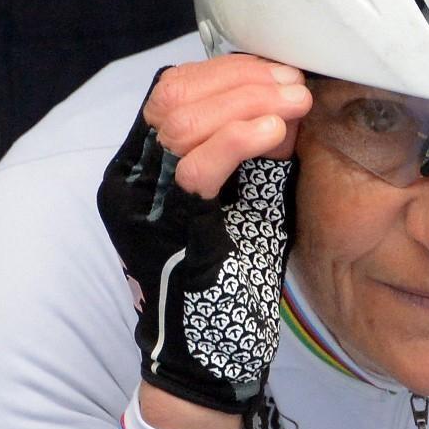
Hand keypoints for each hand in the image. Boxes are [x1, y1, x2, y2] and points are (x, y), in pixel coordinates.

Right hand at [97, 55, 310, 414]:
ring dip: (248, 101)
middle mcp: (134, 177)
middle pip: (173, 95)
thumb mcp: (250, 195)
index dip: (229, 72)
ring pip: (179, 121)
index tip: (282, 75)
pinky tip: (276, 130)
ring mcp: (144, 203)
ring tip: (294, 104)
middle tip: (295, 88)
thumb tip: (290, 97)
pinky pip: (196, 168)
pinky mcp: (168, 229)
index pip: (174, 89)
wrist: (211, 355)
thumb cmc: (236, 275)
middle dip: (243, 81)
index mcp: (148, 163)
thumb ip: (260, 148)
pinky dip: (238, 138)